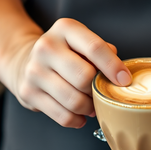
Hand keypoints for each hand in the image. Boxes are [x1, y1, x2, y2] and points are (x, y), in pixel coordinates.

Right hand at [0, 18, 131, 127]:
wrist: (25, 61)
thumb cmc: (65, 53)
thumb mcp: (82, 42)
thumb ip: (102, 52)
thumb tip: (119, 73)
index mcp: (65, 29)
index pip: (94, 48)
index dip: (113, 67)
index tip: (125, 81)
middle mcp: (46, 47)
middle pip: (84, 77)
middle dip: (98, 91)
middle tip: (102, 94)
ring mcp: (34, 71)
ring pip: (73, 100)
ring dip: (89, 108)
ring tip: (92, 106)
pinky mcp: (28, 93)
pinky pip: (62, 116)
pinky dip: (76, 120)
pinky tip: (80, 115)